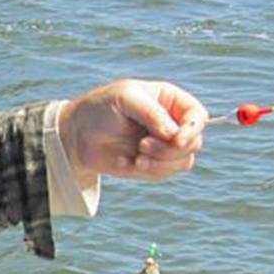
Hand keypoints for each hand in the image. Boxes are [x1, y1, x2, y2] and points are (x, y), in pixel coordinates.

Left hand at [57, 79, 206, 182]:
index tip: (176, 140)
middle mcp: (172, 123)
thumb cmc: (100, 108)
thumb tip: (174, 135)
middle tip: (143, 146)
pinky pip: (164, 174)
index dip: (193, 129)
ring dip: (160, 163)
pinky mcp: (153, 165)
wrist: (77, 135)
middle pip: (194, 142)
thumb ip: (153, 113)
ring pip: (183, 162)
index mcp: (170, 100)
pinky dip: (146, 171)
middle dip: (170, 149)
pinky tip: (124, 162)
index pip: (197, 115)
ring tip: (136, 157)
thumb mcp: (125, 99)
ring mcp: (164, 145)